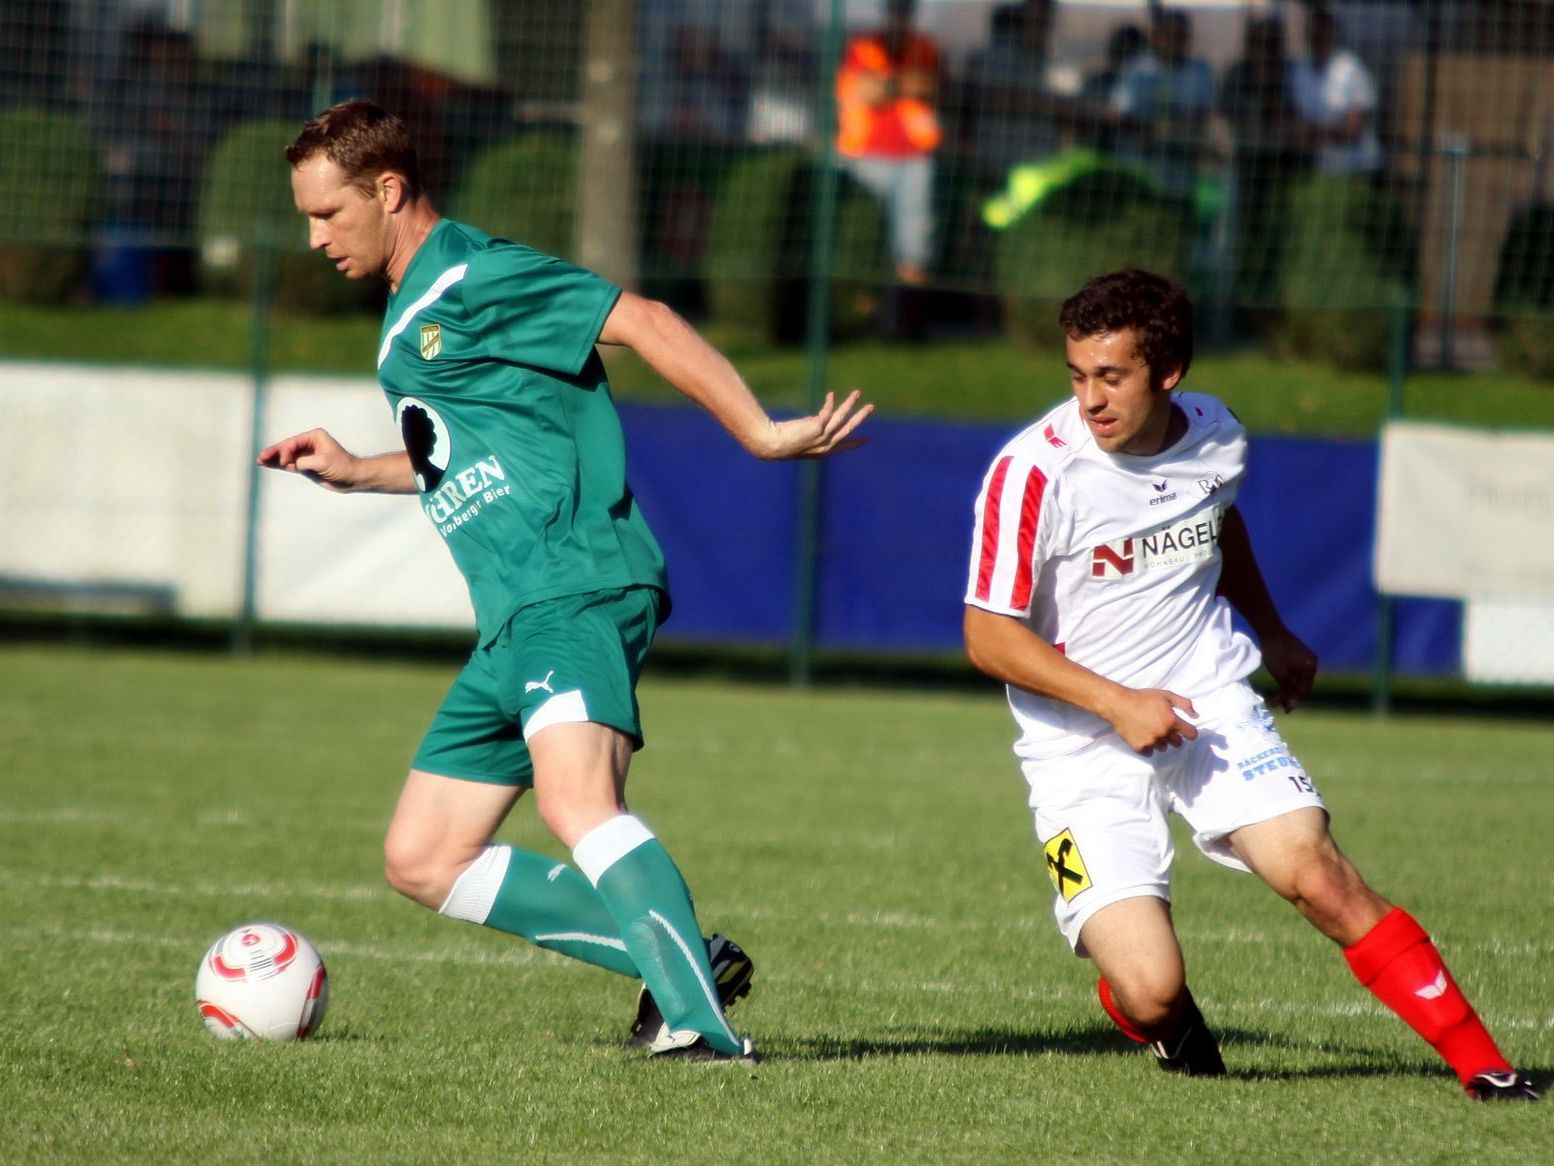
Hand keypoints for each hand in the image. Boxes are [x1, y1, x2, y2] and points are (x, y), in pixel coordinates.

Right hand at [257, 428, 363, 492]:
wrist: (353, 478)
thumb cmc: (342, 467)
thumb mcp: (323, 462)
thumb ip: (304, 462)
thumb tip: (290, 465)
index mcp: (315, 437)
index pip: (294, 442)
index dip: (285, 452)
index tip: (286, 464)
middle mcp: (309, 444)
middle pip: (286, 447)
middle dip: (274, 452)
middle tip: (261, 458)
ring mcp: (306, 455)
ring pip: (286, 456)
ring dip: (274, 458)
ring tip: (260, 461)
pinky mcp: (305, 466)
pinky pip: (289, 464)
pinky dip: (279, 464)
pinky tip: (267, 464)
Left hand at [755, 391, 873, 460]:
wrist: (771, 445)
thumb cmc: (782, 443)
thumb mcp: (803, 437)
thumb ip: (813, 428)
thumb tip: (819, 418)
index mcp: (824, 451)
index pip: (844, 446)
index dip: (855, 443)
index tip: (866, 439)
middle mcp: (826, 445)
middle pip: (848, 428)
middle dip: (860, 417)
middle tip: (871, 407)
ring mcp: (822, 437)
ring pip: (842, 417)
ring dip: (850, 403)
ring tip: (857, 392)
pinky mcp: (817, 427)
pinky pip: (827, 411)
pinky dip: (829, 402)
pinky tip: (831, 394)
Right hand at [1105, 688, 1198, 755]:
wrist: (1119, 705)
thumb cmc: (1143, 698)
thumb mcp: (1166, 695)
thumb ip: (1184, 704)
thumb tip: (1196, 716)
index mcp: (1171, 721)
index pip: (1191, 734)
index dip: (1189, 731)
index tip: (1185, 730)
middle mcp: (1163, 733)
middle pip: (1178, 743)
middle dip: (1174, 736)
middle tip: (1163, 727)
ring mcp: (1151, 742)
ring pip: (1164, 748)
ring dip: (1160, 741)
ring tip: (1151, 730)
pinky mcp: (1140, 748)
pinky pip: (1150, 753)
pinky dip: (1148, 746)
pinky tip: (1143, 735)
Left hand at [1260, 627, 1316, 711]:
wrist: (1269, 630)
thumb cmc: (1275, 652)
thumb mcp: (1281, 674)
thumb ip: (1288, 690)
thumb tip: (1293, 704)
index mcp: (1311, 667)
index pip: (1304, 690)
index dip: (1294, 701)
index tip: (1285, 711)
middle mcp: (1311, 662)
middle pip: (1300, 684)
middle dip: (1289, 695)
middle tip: (1277, 705)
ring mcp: (1304, 658)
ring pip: (1295, 679)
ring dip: (1286, 688)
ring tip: (1274, 698)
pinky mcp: (1296, 654)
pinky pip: (1293, 671)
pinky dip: (1285, 679)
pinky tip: (1277, 685)